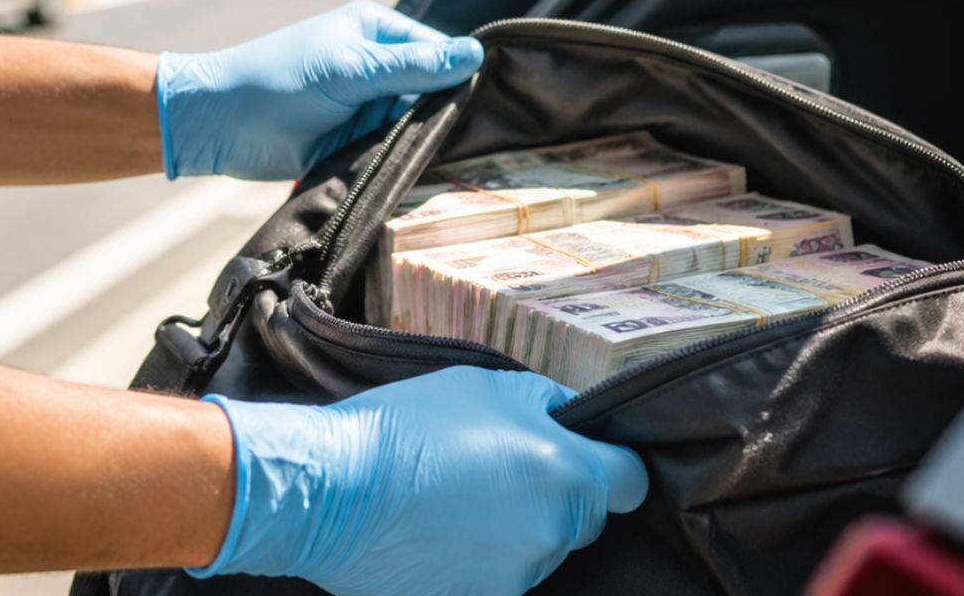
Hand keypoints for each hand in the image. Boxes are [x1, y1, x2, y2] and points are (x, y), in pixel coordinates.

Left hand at [155, 1, 484, 180]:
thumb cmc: (276, 84)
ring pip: (415, 126)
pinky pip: (392, 149)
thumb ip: (410, 67)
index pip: (440, 53)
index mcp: (378, 31)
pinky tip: (417, 177)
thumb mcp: (348, 71)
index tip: (481, 114)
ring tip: (444, 166)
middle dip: (441, 117)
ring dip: (421, 144)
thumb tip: (474, 54)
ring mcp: (366, 104)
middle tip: (468, 149)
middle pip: (432, 92)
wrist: (217, 127)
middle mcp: (377, 64)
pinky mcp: (354, 139)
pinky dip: (400, 161)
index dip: (458, 80)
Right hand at [191, 366, 647, 594]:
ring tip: (453, 501)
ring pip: (537, 549)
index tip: (584, 456)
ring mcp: (517, 579)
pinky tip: (437, 532)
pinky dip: (478, 559)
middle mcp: (554, 534)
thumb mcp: (483, 386)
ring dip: (512, 529)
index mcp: (568, 474)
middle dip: (554, 496)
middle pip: (582, 519)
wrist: (332, 489)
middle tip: (497, 469)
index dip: (611, 465)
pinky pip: (498, 576)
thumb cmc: (407, 429)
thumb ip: (544, 406)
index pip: (631, 482)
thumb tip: (572, 419)